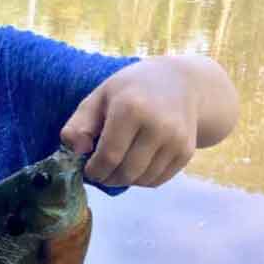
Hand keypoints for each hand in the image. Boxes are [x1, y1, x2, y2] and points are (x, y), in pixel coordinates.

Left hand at [60, 57, 198, 187]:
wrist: (180, 83)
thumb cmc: (130, 90)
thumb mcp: (98, 97)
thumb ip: (79, 124)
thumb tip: (77, 150)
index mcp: (131, 109)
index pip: (108, 156)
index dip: (94, 170)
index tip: (87, 170)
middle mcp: (157, 126)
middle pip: (126, 172)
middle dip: (107, 178)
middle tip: (99, 172)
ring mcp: (176, 140)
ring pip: (142, 180)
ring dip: (124, 180)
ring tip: (116, 166)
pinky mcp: (186, 152)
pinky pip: (157, 180)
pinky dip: (141, 180)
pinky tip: (134, 164)